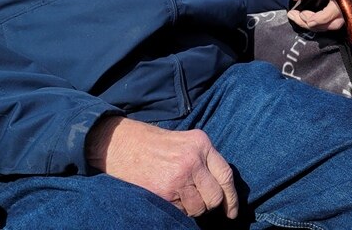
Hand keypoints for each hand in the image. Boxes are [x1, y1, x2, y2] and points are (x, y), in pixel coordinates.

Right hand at [85, 117, 237, 218]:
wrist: (121, 143)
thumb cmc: (153, 144)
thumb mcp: (184, 141)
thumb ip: (203, 159)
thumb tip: (220, 187)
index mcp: (201, 143)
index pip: (226, 175)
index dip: (231, 197)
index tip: (231, 211)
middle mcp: (194, 159)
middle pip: (215, 196)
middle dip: (211, 206)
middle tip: (202, 205)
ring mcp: (180, 176)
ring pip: (199, 208)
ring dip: (192, 209)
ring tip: (179, 196)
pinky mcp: (165, 191)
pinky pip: (181, 211)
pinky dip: (178, 209)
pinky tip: (168, 196)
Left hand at [287, 0, 351, 31]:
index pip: (337, 6)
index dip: (322, 17)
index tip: (305, 17)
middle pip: (336, 20)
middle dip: (316, 23)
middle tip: (299, 16)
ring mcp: (347, 8)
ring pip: (333, 25)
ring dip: (314, 26)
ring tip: (297, 17)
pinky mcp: (342, 15)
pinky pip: (331, 25)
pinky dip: (316, 26)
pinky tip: (302, 20)